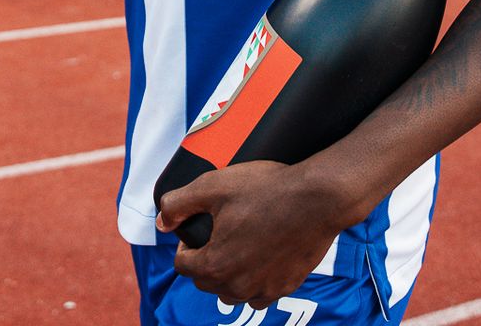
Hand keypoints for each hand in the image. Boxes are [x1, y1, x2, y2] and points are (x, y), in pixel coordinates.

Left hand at [156, 160, 353, 308]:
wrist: (318, 198)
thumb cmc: (266, 189)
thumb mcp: (213, 185)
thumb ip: (179, 204)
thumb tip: (162, 221)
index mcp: (214, 263)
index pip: (182, 265)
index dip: (184, 245)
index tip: (196, 230)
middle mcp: (237, 285)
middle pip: (205, 281)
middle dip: (203, 261)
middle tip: (216, 235)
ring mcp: (263, 288)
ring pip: (232, 293)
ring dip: (227, 276)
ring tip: (236, 248)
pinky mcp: (286, 286)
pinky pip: (260, 294)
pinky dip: (254, 282)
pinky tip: (261, 258)